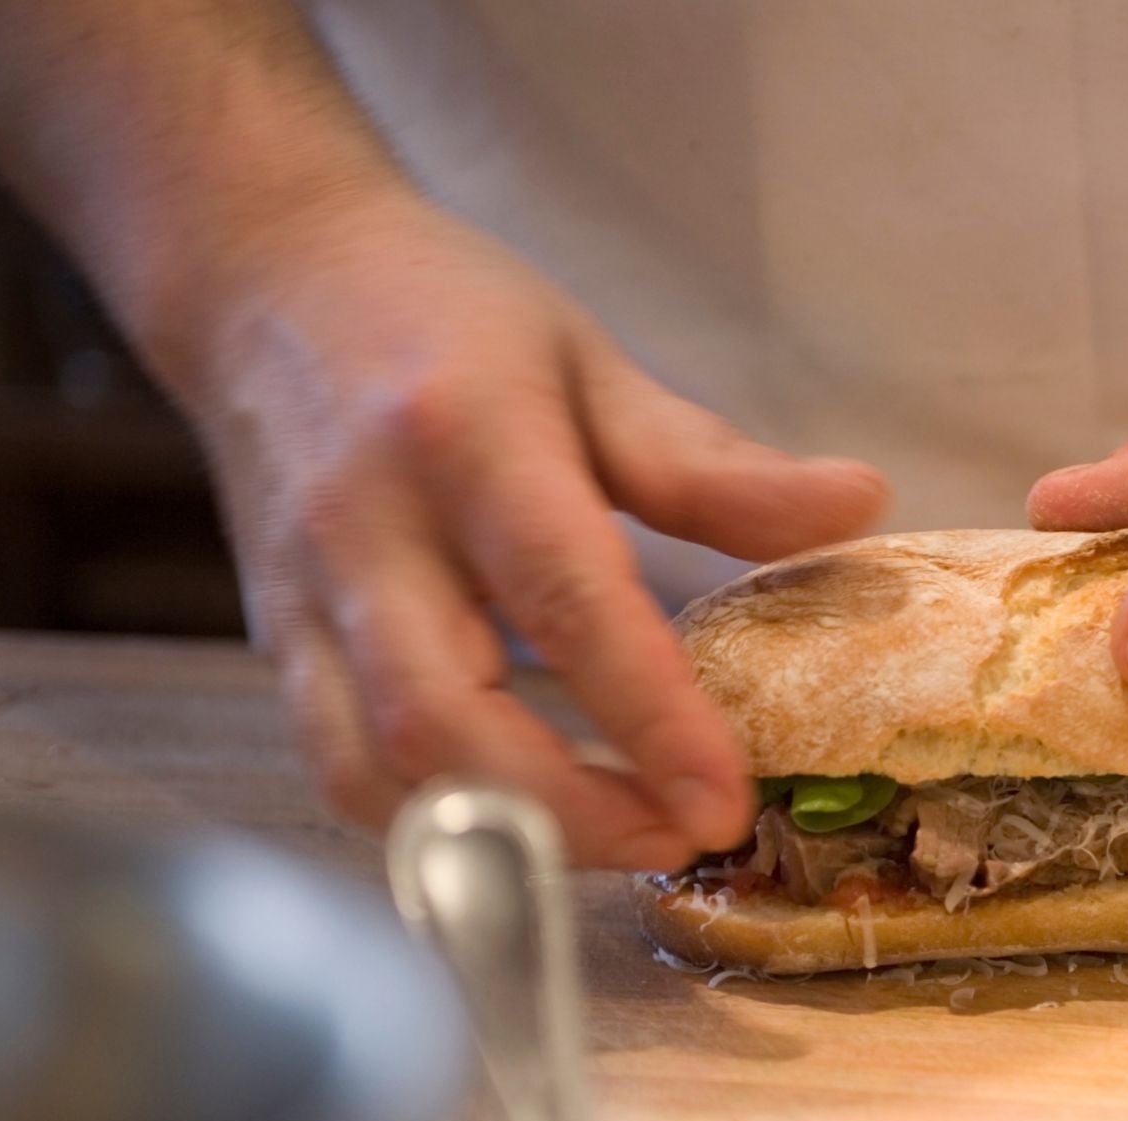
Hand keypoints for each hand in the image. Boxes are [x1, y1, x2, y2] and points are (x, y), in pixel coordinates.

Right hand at [173, 192, 887, 863]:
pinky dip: (432, 824)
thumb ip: (715, 462)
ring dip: (500, 839)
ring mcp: (305, 596)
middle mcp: (367, 529)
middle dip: (569, 813)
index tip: (724, 802)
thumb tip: (861, 504)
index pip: (563, 598)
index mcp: (464, 437)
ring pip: (376, 768)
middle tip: (681, 837)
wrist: (266, 273)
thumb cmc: (442, 314)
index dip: (648, 715)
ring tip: (619, 840)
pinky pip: (338, 768)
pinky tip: (523, 824)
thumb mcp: (591, 361)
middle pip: (443, 718)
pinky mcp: (275, 643)